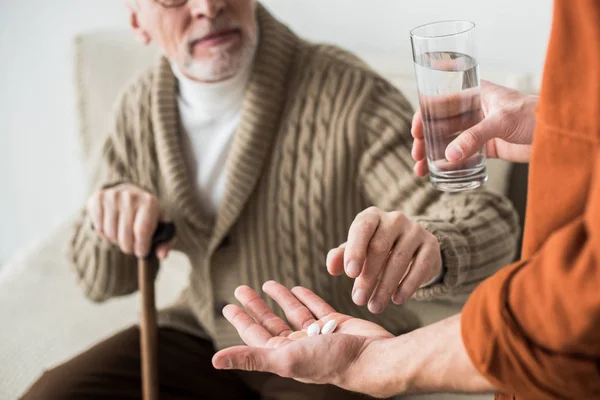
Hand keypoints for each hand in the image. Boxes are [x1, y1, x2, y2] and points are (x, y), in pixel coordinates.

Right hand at [86, 183, 171, 258]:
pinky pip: (98, 227)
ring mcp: (113, 195)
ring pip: (110, 233)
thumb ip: (166, 242)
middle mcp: (131, 196)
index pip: (142, 231)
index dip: (141, 247)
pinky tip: (112, 227)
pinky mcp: (98, 198)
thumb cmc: (147, 215)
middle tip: (131, 246)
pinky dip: (104, 234)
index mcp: (149, 202)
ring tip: (122, 235)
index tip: (141, 252)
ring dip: (116, 240)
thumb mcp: (161, 226)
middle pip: (125, 235)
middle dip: (128, 247)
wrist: (131, 194)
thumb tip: (162, 255)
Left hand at [212, 281, 395, 397]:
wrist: (372, 358)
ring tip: (267, 283)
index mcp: (284, 354)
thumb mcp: (285, 358)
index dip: (241, 320)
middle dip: (255, 306)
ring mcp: (318, 334)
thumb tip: (214, 361)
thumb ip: (251, 357)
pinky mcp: (336, 324)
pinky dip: (306, 298)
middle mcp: (299, 345)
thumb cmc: (330, 362)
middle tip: (240, 288)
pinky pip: (316, 308)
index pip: (255, 334)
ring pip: (293, 313)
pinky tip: (297, 288)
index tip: (228, 306)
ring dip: (279, 298)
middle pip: (271, 322)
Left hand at [326, 207, 441, 313]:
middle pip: (380, 247)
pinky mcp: (431, 245)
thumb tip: (332, 268)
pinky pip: (419, 266)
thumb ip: (342, 257)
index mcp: (372, 216)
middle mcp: (395, 219)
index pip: (362, 228)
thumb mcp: (357, 251)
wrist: (411, 248)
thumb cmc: (375, 249)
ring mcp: (415, 230)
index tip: (350, 274)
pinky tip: (397, 300)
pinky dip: (408, 285)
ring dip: (385, 287)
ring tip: (374, 306)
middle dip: (368, 277)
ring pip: (399, 259)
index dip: (355, 250)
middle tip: (358, 300)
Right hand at [411, 80, 537, 175]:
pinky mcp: (486, 146)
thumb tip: (449, 157)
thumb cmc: (534, 114)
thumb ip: (474, 137)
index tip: (415, 133)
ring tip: (421, 170)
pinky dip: (450, 163)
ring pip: (448, 141)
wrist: (557, 132)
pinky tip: (439, 172)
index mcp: (474, 94)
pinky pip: (462, 155)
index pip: (440, 103)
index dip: (424, 116)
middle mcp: (472, 110)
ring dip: (433, 154)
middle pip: (440, 125)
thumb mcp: (500, 122)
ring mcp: (478, 129)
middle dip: (425, 140)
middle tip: (417, 156)